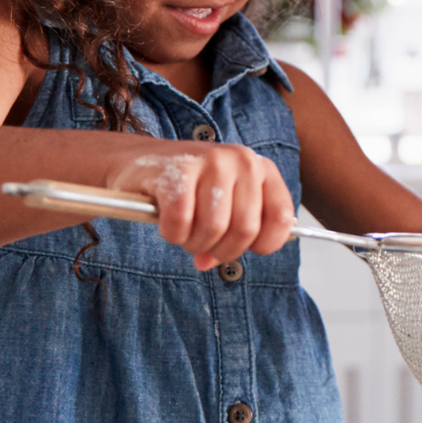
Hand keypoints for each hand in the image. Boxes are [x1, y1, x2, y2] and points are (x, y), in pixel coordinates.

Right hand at [109, 143, 294, 270]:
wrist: (140, 162)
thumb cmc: (188, 188)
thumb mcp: (224, 204)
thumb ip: (232, 233)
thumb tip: (213, 262)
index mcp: (262, 169)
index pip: (281, 219)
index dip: (262, 245)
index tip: (239, 247)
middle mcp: (242, 160)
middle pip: (245, 229)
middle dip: (221, 250)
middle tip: (202, 245)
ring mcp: (211, 161)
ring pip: (214, 228)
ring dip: (194, 243)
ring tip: (184, 234)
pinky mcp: (177, 169)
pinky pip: (181, 221)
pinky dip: (172, 234)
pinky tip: (167, 225)